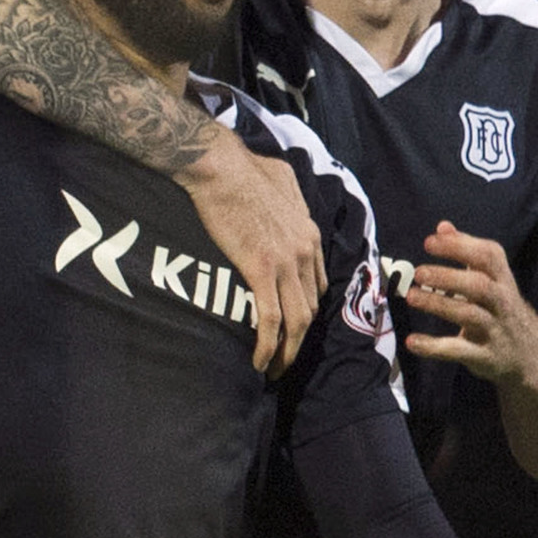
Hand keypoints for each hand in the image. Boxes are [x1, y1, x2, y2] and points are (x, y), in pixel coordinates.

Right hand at [175, 129, 323, 375]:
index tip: (292, 330)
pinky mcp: (261, 270)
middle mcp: (306, 251)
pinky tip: (258, 361)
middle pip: (311, 309)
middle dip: (299, 342)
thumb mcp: (280, 179)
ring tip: (272, 370)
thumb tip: (280, 192)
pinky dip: (267, 345)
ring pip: (296, 321)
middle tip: (283, 362)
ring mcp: (286, 263)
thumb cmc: (242, 167)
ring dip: (286, 352)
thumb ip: (287, 195)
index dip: (306, 312)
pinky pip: (271, 319)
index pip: (317, 285)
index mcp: (309, 234)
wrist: (221, 167)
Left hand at [406, 223, 537, 385]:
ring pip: (470, 315)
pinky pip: (460, 351)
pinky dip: (435, 347)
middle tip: (418, 272)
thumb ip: (468, 255)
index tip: (430, 241)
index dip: (461, 246)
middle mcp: (503, 303)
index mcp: (504, 281)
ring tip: (411, 296)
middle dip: (449, 277)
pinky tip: (412, 341)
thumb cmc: (505, 313)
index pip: (490, 256)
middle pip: (480, 285)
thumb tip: (443, 227)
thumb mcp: (494, 284)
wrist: (536, 361)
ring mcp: (496, 331)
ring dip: (439, 304)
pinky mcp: (486, 357)